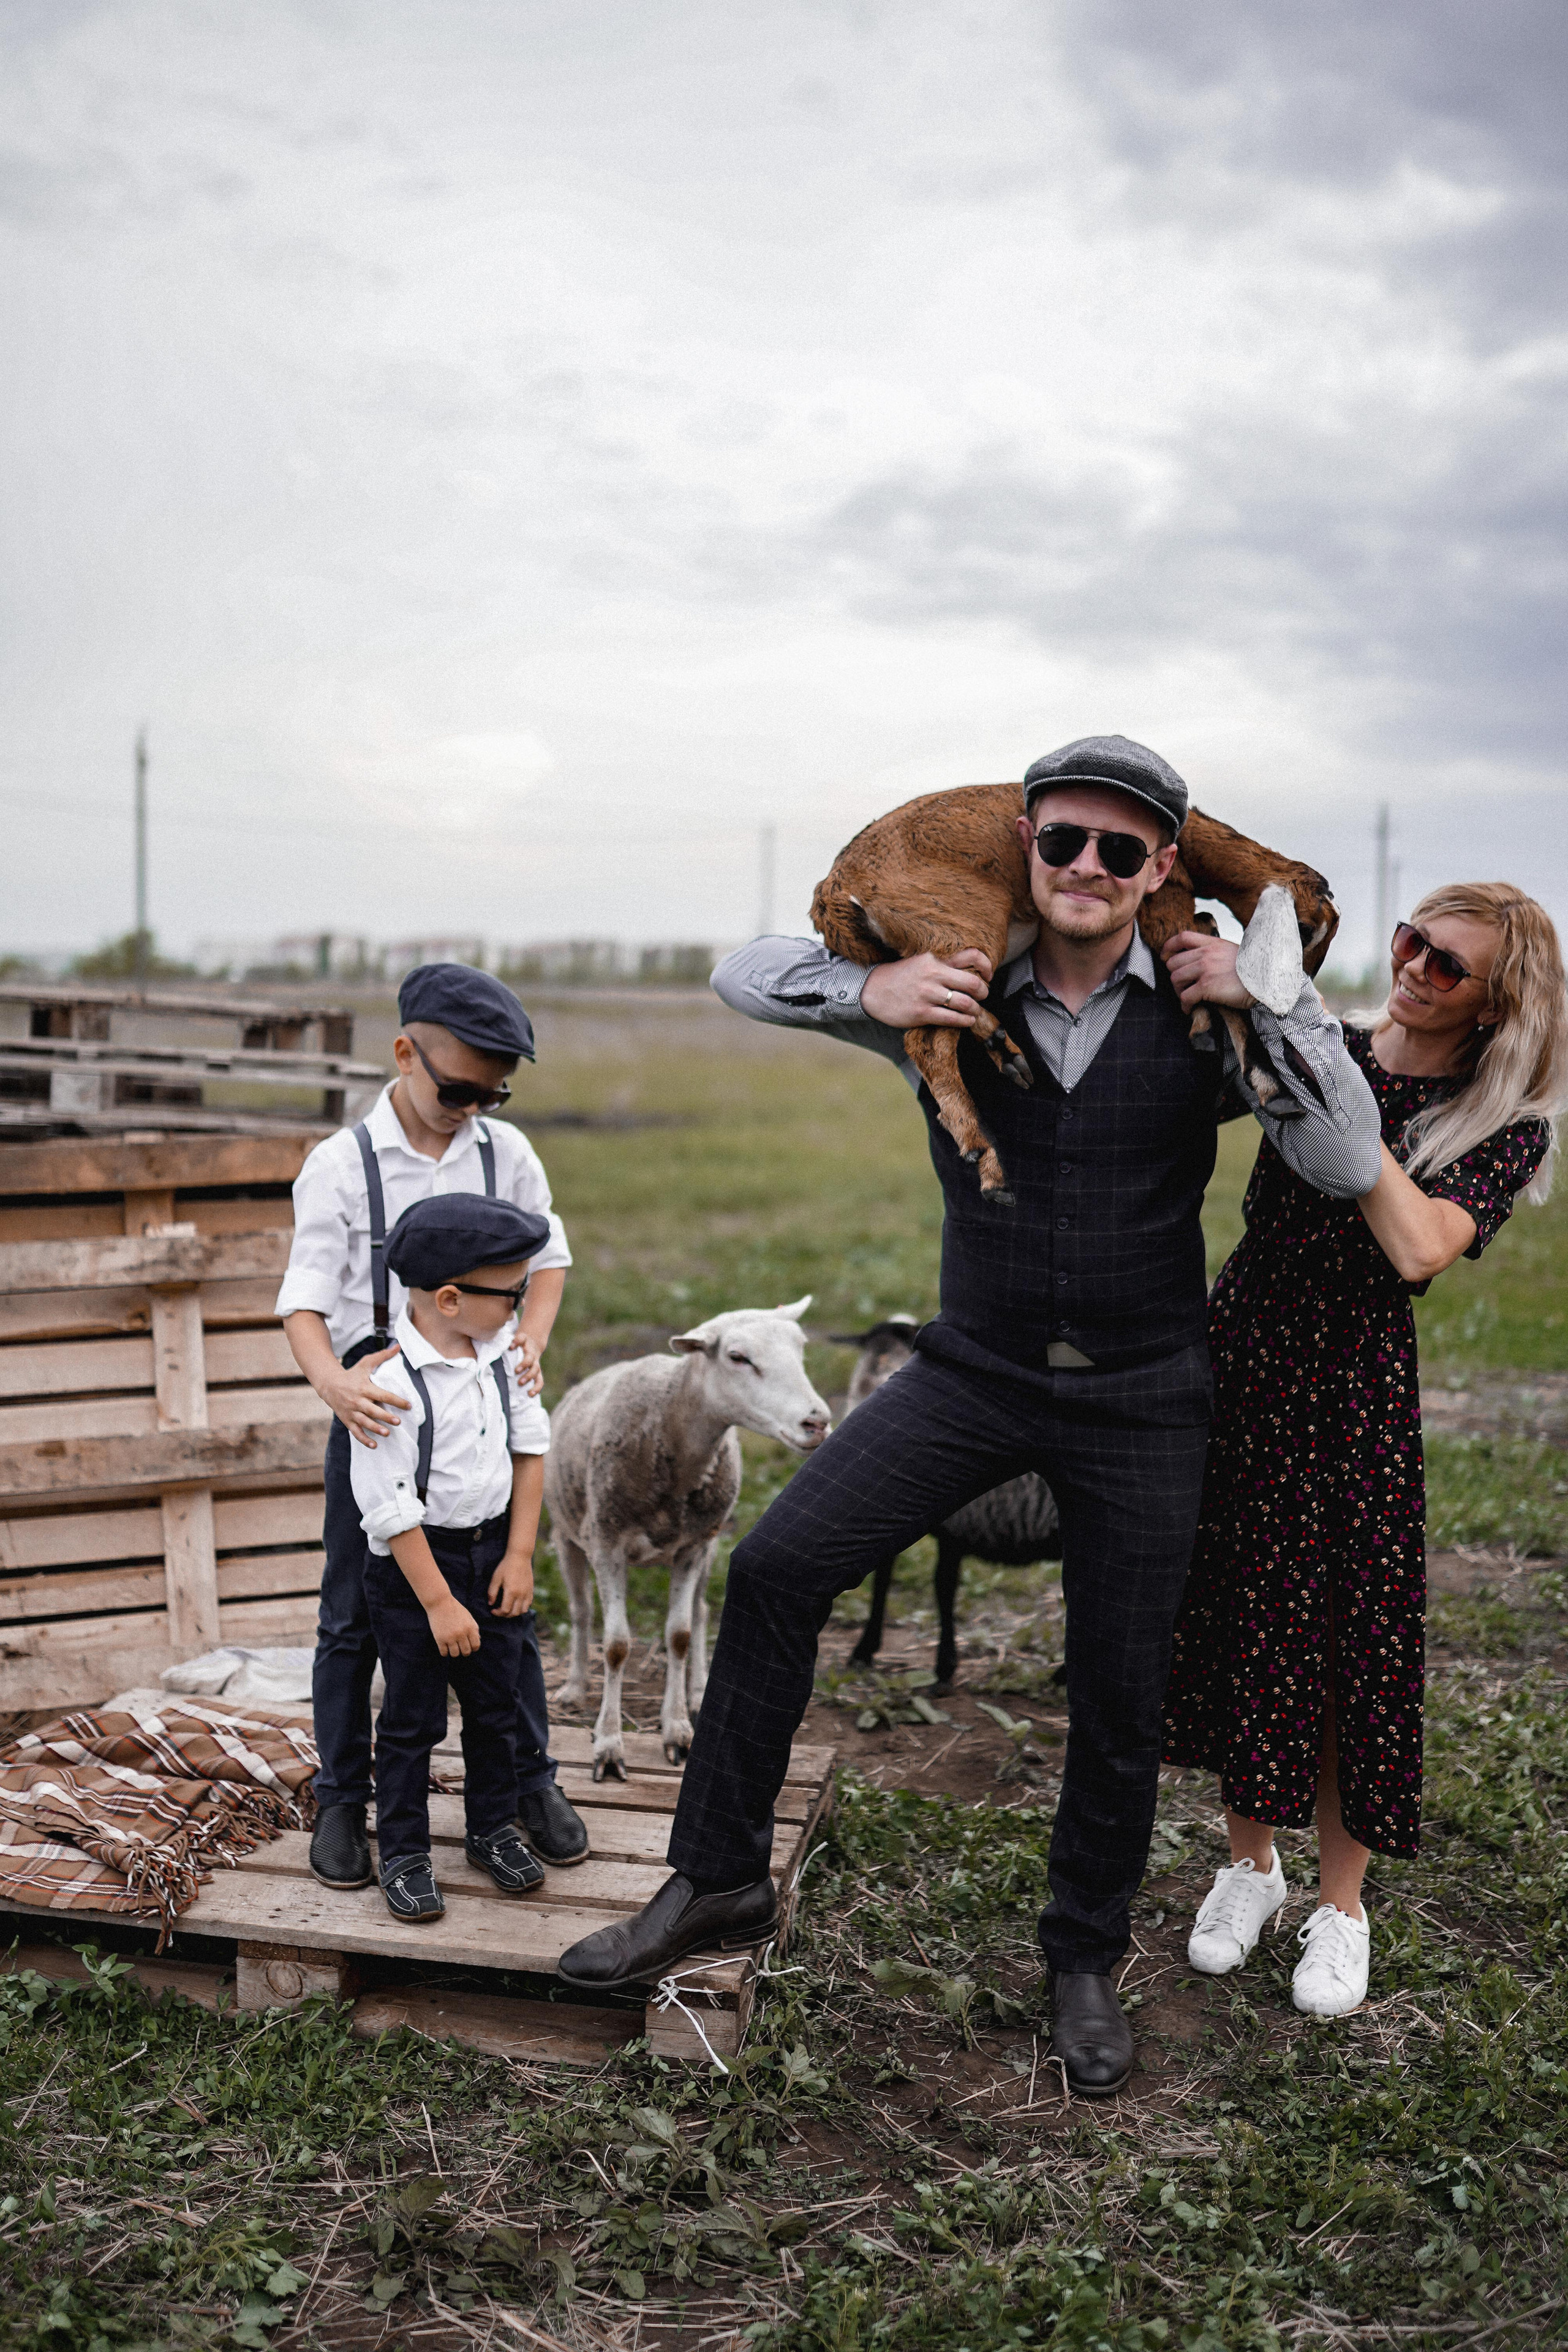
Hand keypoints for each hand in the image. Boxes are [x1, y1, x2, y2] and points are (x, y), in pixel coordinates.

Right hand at [323, 1346, 408, 1447]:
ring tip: (387, 1433)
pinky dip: (364, 1439)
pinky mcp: (347, 1420)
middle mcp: (358, 1400)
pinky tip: (374, 1445)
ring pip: (364, 1422)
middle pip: (373, 1410)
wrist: (329, 1384)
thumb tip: (398, 1345)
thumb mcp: (366, 1363)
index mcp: (364, 1387)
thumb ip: (383, 1356)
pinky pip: (355, 1432)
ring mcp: (351, 1411)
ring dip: (375, 1428)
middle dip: (385, 1416)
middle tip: (398, 1422)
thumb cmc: (352, 1373)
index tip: (408, 1405)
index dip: (396, 1400)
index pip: (383, 1395)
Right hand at [426, 1593, 481, 1656]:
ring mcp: (450, 1637)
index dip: (473, 1648)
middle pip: (466, 1652)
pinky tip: (444, 1647)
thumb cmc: (455, 1609)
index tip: (469, 1646)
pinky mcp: (440, 1639)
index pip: (476, 1646)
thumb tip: (478, 1640)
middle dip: (464, 1651)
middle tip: (460, 1647)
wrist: (440, 1602)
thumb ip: (474, 1628)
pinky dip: (445, 1652)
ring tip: (452, 1647)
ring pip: (455, 1654)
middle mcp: (461, 1634)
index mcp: (470, 1628)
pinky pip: (444, 1653)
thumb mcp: (468, 1616)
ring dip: (454, 1652)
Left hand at [489, 1551, 535, 1615]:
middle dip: (505, 1615)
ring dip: (514, 1613)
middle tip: (499, 1611)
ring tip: (508, 1609)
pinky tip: (516, 1604)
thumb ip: (492, 1592)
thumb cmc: (506, 1566)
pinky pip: (528, 1604)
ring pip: (522, 1611)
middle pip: (514, 1613)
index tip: (493, 1610)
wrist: (520, 1557)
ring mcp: (527, 1593)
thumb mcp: (496, 1578)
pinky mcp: (531, 1590)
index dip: (498, 1613)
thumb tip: (491, 1604)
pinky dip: (522, 1607)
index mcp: (511, 1592)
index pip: (505, 1610)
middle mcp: (520, 1594)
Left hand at [510, 1329, 544, 1396]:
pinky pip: (540, 1380)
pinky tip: (531, 1394)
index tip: (511, 1346)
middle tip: (516, 1371)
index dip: (517, 1341)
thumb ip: (505, 1343)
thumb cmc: (518, 1344)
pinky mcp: (538, 1371)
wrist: (533, 1343)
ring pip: (535, 1370)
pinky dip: (536, 1388)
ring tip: (520, 1383)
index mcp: (524, 1342)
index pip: (521, 1338)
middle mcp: (531, 1353)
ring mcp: (535, 1362)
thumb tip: (493, 1351)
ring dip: (528, 1376)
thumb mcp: (513, 1340)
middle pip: (530, 1358)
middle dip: (523, 1364)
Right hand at [860, 948, 993, 1030]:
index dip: (987, 966)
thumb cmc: (900, 977)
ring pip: (966, 1003)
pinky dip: (965, 1021)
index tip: (988, 976)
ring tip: (974, 1011)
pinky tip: (966, 1021)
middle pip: (973, 983)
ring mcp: (927, 995)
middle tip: (982, 996)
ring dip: (975, 1009)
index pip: (971, 956)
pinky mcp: (922, 1013)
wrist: (872, 990)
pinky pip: (953, 1019)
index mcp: (935, 959)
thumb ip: (943, 964)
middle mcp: (933, 975)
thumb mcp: (921, 962)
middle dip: (984, 992)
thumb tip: (971, 971)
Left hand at [1162, 931, 1254, 1013]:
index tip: (1165, 957)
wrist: (1266, 980)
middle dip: (1175, 976)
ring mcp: (1205, 969)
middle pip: (1173, 962)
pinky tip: (1190, 1009)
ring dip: (1179, 991)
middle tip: (1182, 986)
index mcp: (1213, 943)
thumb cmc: (1254, 970)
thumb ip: (1216, 953)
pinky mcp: (1206, 986)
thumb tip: (1203, 963)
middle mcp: (1206, 953)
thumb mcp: (1233, 952)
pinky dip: (1185, 1005)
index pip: (1182, 937)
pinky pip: (1185, 997)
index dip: (1169, 947)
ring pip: (1175, 979)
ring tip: (1187, 998)